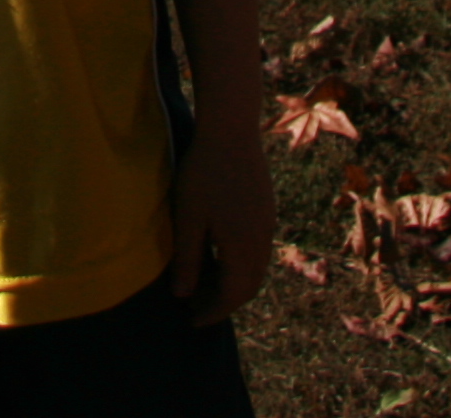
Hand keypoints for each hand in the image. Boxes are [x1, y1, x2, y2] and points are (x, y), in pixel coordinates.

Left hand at [166, 122, 274, 324]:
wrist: (232, 130)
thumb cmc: (204, 173)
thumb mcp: (188, 218)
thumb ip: (187, 259)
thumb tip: (182, 294)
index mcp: (243, 247)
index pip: (232, 295)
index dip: (212, 312)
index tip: (192, 320)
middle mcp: (261, 240)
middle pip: (249, 286)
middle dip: (224, 302)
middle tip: (198, 306)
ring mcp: (267, 224)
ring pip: (256, 269)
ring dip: (235, 283)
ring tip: (206, 282)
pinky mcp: (266, 210)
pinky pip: (259, 250)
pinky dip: (242, 264)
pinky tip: (220, 253)